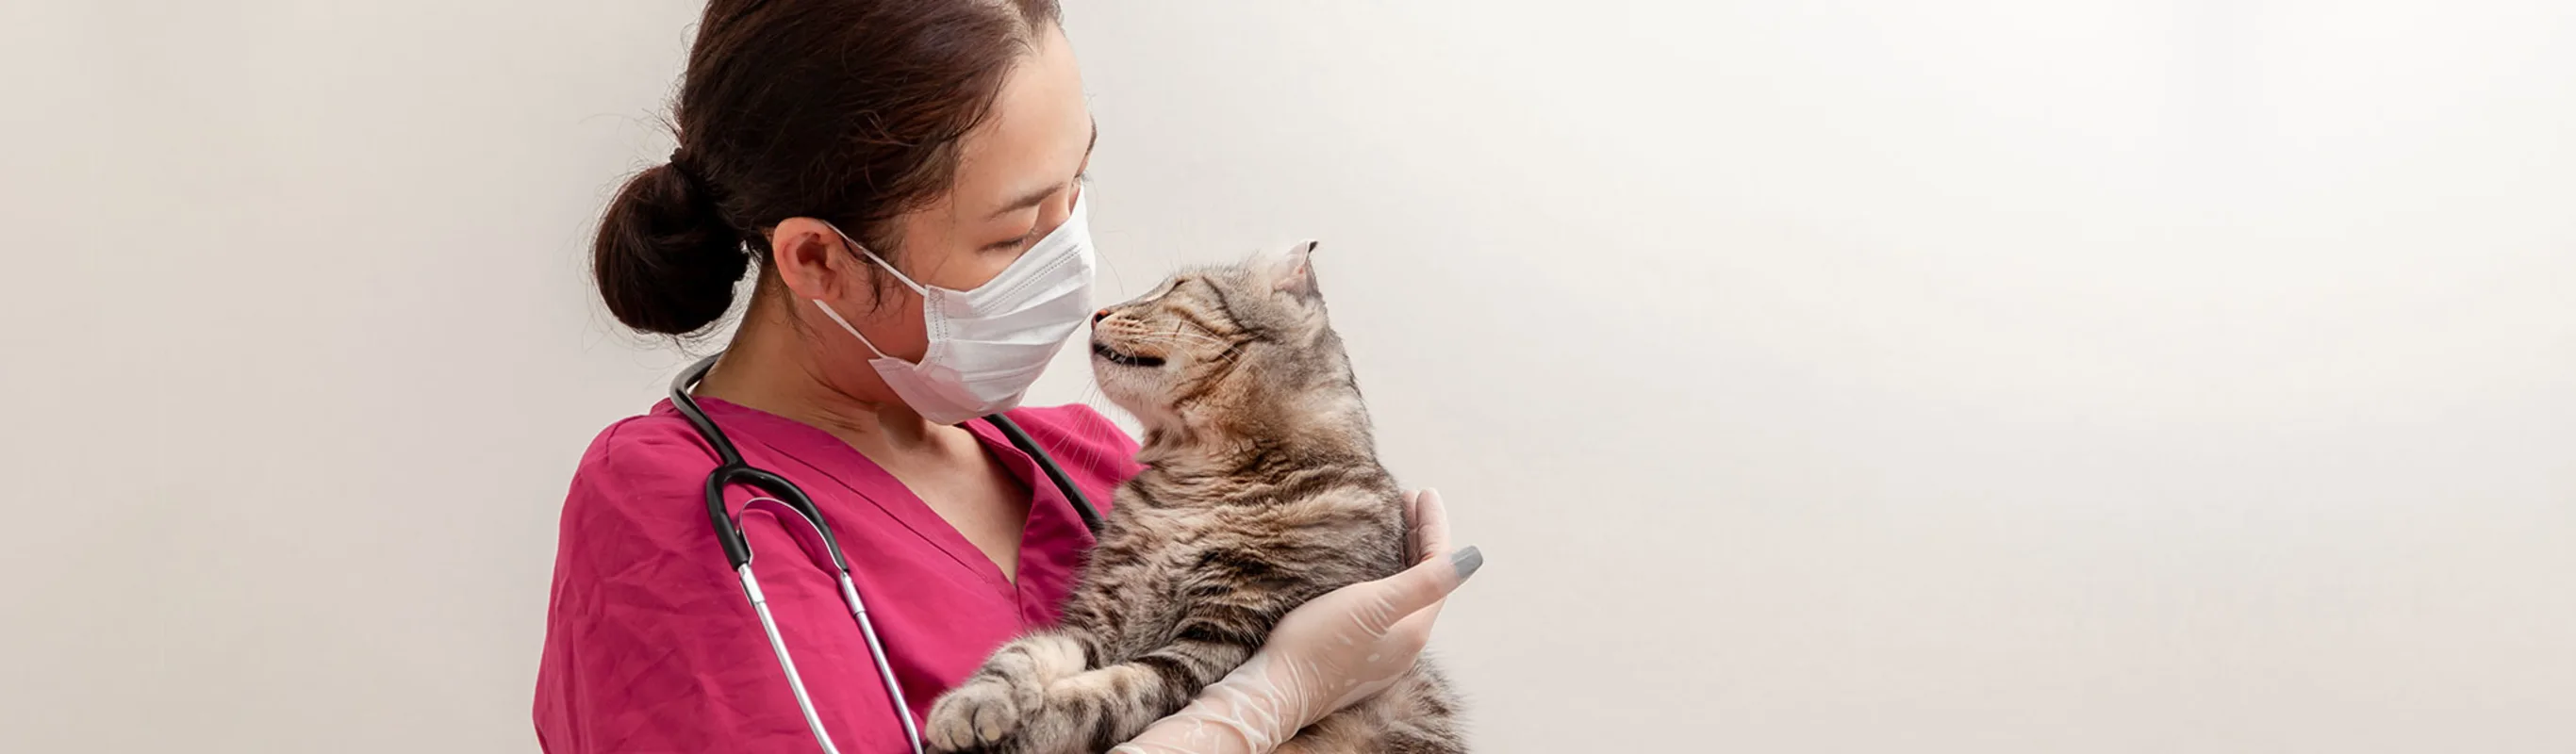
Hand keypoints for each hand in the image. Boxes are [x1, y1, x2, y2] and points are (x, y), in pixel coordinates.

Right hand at [1111, 489, 1479, 753]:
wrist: (1276, 691)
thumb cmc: (1320, 644)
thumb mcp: (1374, 605)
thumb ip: (1425, 581)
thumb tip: (1475, 558)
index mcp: (1415, 629)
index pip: (1439, 566)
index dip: (1434, 526)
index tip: (1422, 491)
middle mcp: (1405, 642)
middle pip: (1424, 578)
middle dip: (1419, 536)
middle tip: (1406, 497)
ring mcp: (1382, 651)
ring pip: (1403, 591)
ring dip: (1402, 554)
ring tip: (1391, 523)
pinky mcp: (1357, 654)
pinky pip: (1383, 606)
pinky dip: (1384, 575)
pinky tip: (1367, 566)